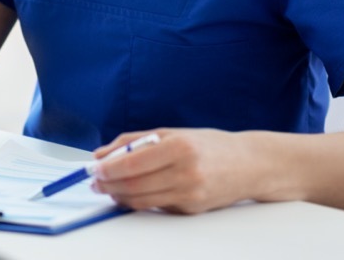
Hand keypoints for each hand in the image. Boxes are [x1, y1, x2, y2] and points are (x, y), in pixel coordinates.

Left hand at [89, 129, 258, 214]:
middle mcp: (186, 172)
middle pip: (135, 185)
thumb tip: (100, 154)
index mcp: (179, 147)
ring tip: (109, 188)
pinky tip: (132, 192)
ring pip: (142, 201)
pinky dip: (140, 201)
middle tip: (95, 183)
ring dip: (120, 196)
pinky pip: (157, 206)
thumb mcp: (171, 133)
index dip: (108, 169)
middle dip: (109, 186)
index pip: (133, 163)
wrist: (249, 164)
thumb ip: (133, 141)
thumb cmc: (208, 145)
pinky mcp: (192, 210)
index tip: (94, 169)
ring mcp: (190, 194)